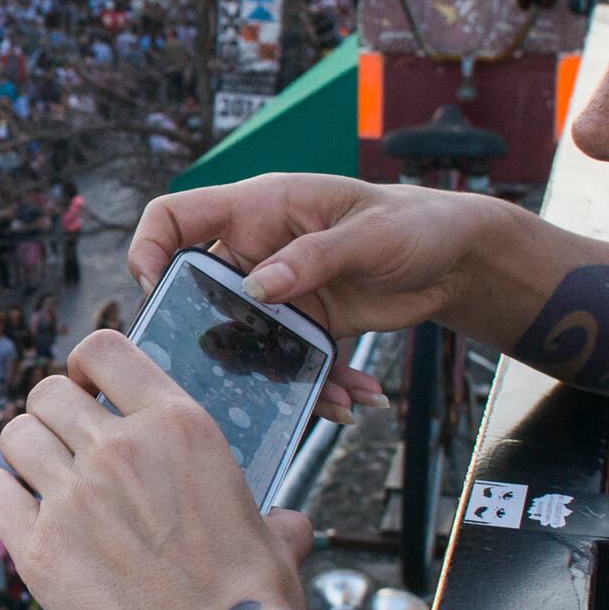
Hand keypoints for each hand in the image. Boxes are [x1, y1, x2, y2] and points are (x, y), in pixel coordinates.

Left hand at [0, 329, 310, 609]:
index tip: (86, 386)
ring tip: (41, 480)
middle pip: (47, 392)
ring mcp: (73, 495)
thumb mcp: (274, 538)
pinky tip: (20, 514)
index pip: (104, 350)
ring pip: (14, 436)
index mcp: (179, 425)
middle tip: (65, 447)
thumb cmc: (254, 602)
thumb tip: (289, 526)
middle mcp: (119, 448)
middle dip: (52, 415)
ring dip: (24, 454)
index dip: (85, 364)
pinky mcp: (38, 548)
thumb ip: (272, 518)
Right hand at [128, 174, 509, 404]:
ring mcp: (280, 293)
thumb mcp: (367, 235)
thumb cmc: (414, 222)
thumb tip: (256, 288)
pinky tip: (355, 400)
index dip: (151, 247)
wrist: (458, 257)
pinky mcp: (306, 326)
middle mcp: (258, 252)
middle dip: (216, 341)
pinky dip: (320, 387)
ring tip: (329, 400)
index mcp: (259, 209)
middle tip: (235, 372)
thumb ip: (311, 258)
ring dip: (279, 379)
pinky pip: (293, 363)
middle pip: (202, 295)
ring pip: (251, 343)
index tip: (156, 288)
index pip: (175, 216)